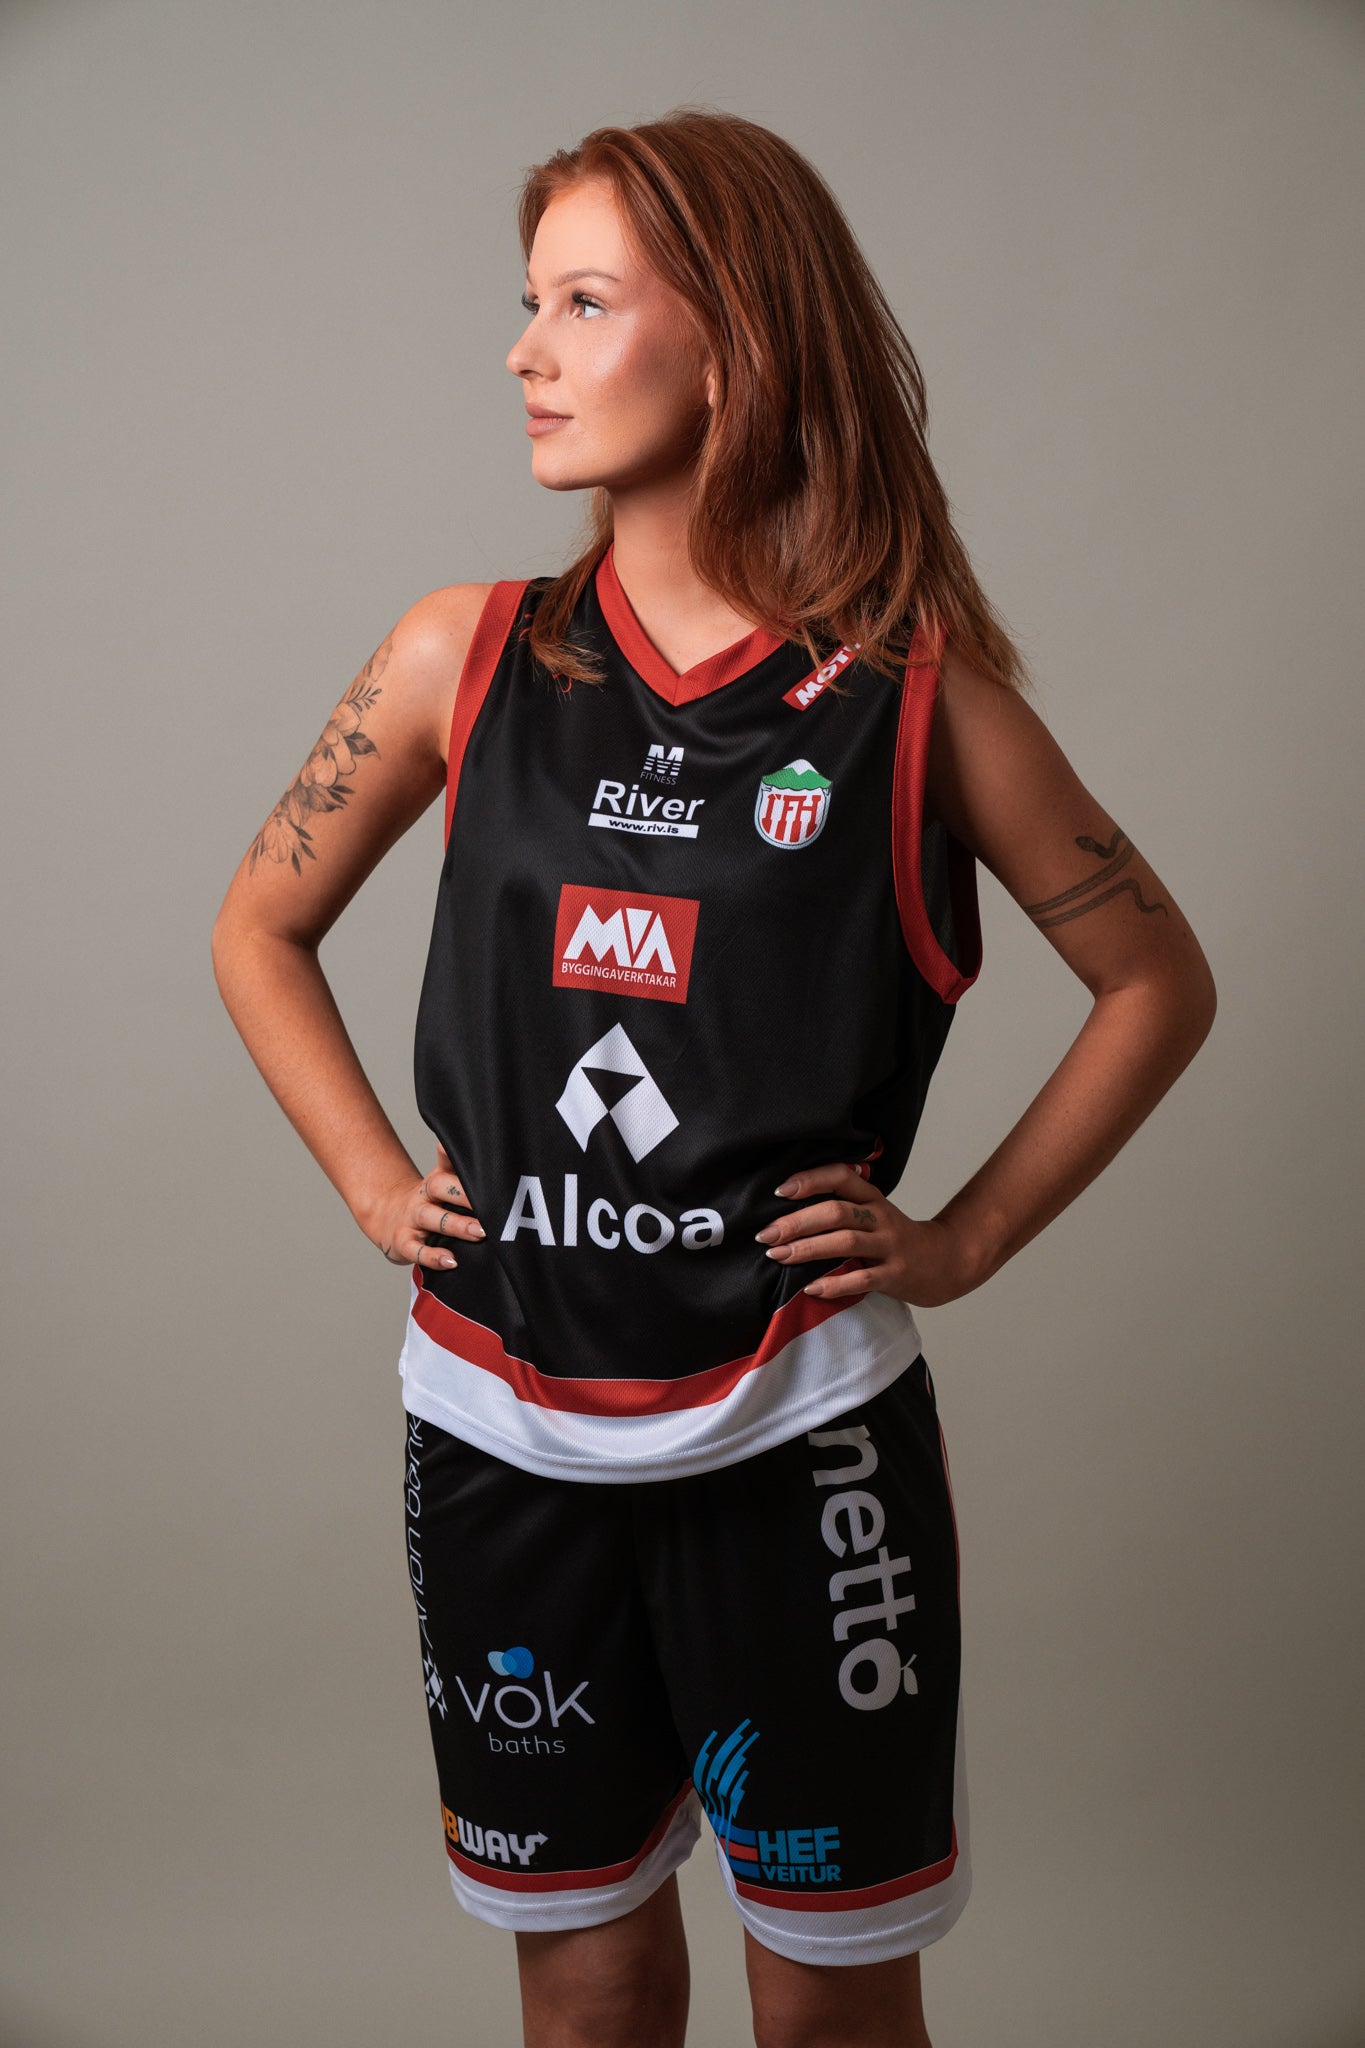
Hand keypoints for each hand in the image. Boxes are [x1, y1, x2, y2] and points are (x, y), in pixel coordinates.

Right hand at [365, 1141, 486, 1269]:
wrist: (389, 1217)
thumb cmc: (430, 1204)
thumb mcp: (445, 1188)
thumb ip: (469, 1182)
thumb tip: (506, 1174)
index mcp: (436, 1179)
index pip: (446, 1161)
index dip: (450, 1153)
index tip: (463, 1152)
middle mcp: (422, 1195)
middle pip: (439, 1186)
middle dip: (465, 1195)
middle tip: (491, 1205)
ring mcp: (411, 1218)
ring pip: (430, 1217)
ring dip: (456, 1226)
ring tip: (479, 1233)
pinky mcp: (403, 1242)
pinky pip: (416, 1250)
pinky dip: (433, 1257)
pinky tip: (451, 1262)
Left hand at [755, 1161, 978, 1308]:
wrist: (945, 1263)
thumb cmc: (896, 1239)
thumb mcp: (874, 1214)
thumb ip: (842, 1207)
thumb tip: (786, 1211)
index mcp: (873, 1198)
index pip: (841, 1176)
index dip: (810, 1180)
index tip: (779, 1192)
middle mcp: (881, 1217)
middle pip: (836, 1212)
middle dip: (796, 1222)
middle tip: (765, 1234)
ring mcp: (890, 1246)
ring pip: (845, 1242)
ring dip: (807, 1249)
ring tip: (779, 1256)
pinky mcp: (896, 1275)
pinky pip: (862, 1278)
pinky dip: (835, 1284)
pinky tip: (811, 1288)